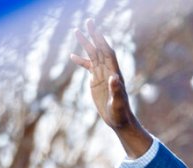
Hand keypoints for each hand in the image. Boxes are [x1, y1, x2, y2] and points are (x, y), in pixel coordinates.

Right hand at [70, 19, 151, 156]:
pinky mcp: (97, 81)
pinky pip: (88, 67)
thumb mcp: (118, 102)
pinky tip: (72, 55)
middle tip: (88, 21)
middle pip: (100, 50)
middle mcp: (109, 72)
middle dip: (94, 36)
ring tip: (77, 31)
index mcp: (114, 74)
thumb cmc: (120, 113)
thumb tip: (114, 78)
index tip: (95, 29)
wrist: (119, 120)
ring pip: (93, 56)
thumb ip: (116, 90)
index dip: (102, 41)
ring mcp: (102, 75)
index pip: (108, 53)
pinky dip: (81, 61)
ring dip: (86, 44)